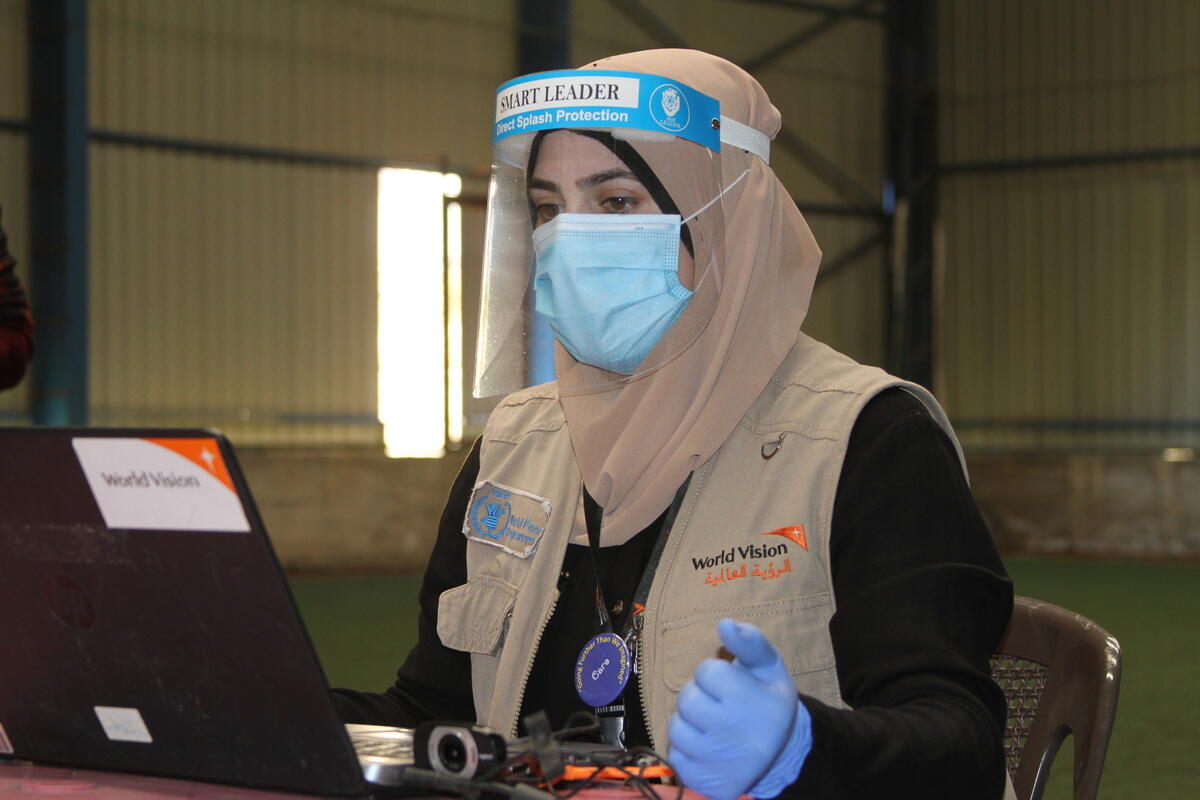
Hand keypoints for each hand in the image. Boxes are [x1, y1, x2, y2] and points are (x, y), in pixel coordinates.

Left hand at [667, 619, 811, 799]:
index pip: (707, 671)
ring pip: (676, 729)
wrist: (782, 756)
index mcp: (757, 702)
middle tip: (717, 705)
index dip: (714, 675)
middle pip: (687, 700)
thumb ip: (750, 641)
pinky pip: (675, 757)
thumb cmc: (768, 702)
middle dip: (698, 697)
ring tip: (710, 726)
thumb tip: (724, 623)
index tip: (729, 686)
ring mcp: (721, 762)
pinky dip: (685, 751)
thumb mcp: (769, 667)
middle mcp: (738, 733)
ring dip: (688, 724)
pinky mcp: (707, 783)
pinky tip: (706, 748)